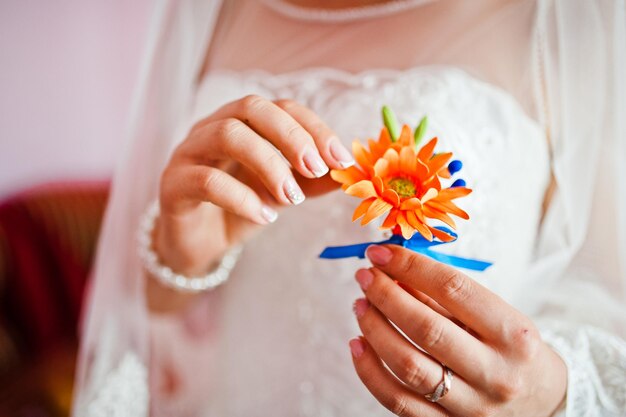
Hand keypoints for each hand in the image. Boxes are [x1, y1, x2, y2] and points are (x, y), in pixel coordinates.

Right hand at [152, 95, 351, 293]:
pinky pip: (206, 180)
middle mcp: (212, 127)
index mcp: (242, 122)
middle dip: (291, 136)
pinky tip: (264, 217)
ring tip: (292, 197)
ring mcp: (189, 152)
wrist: (199, 247)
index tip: (342, 159)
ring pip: (227, 134)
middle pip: (251, 107)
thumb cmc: (240, 210)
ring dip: (269, 163)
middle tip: (316, 169)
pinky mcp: (173, 184)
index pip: (282, 107)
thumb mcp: (282, 193)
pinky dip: (242, 198)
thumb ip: (311, 181)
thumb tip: (350, 172)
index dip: (314, 128)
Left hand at [349, 245, 566, 416]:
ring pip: (408, 365)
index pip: (453, 290)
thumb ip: (446, 295)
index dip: (411, 266)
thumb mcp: (496, 315)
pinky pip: (397, 400)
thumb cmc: (511, 348)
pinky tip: (357, 344)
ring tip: (360, 305)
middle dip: (386, 296)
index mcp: (512, 333)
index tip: (381, 252)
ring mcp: (471, 405)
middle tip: (364, 276)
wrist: (542, 401)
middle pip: (426, 329)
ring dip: (374, 329)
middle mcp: (494, 372)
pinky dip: (369, 371)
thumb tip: (395, 268)